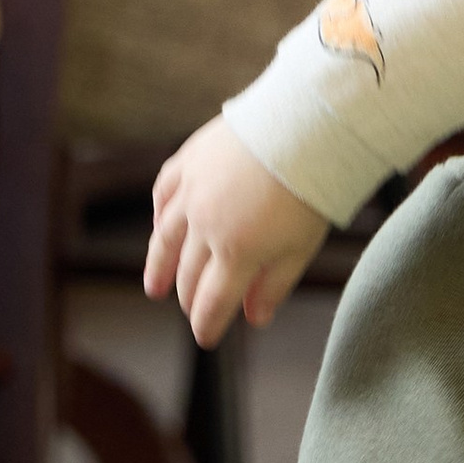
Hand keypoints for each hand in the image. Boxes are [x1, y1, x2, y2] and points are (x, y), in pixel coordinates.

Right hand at [143, 116, 331, 347]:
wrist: (302, 124)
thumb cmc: (309, 188)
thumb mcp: (301, 247)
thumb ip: (274, 285)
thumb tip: (253, 319)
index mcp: (236, 252)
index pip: (212, 302)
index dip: (207, 325)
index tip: (206, 338)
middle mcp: (205, 226)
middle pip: (188, 274)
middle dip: (188, 298)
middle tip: (190, 309)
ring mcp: (192, 192)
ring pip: (165, 239)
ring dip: (159, 267)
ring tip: (154, 287)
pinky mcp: (188, 161)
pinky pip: (164, 193)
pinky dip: (160, 215)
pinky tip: (159, 226)